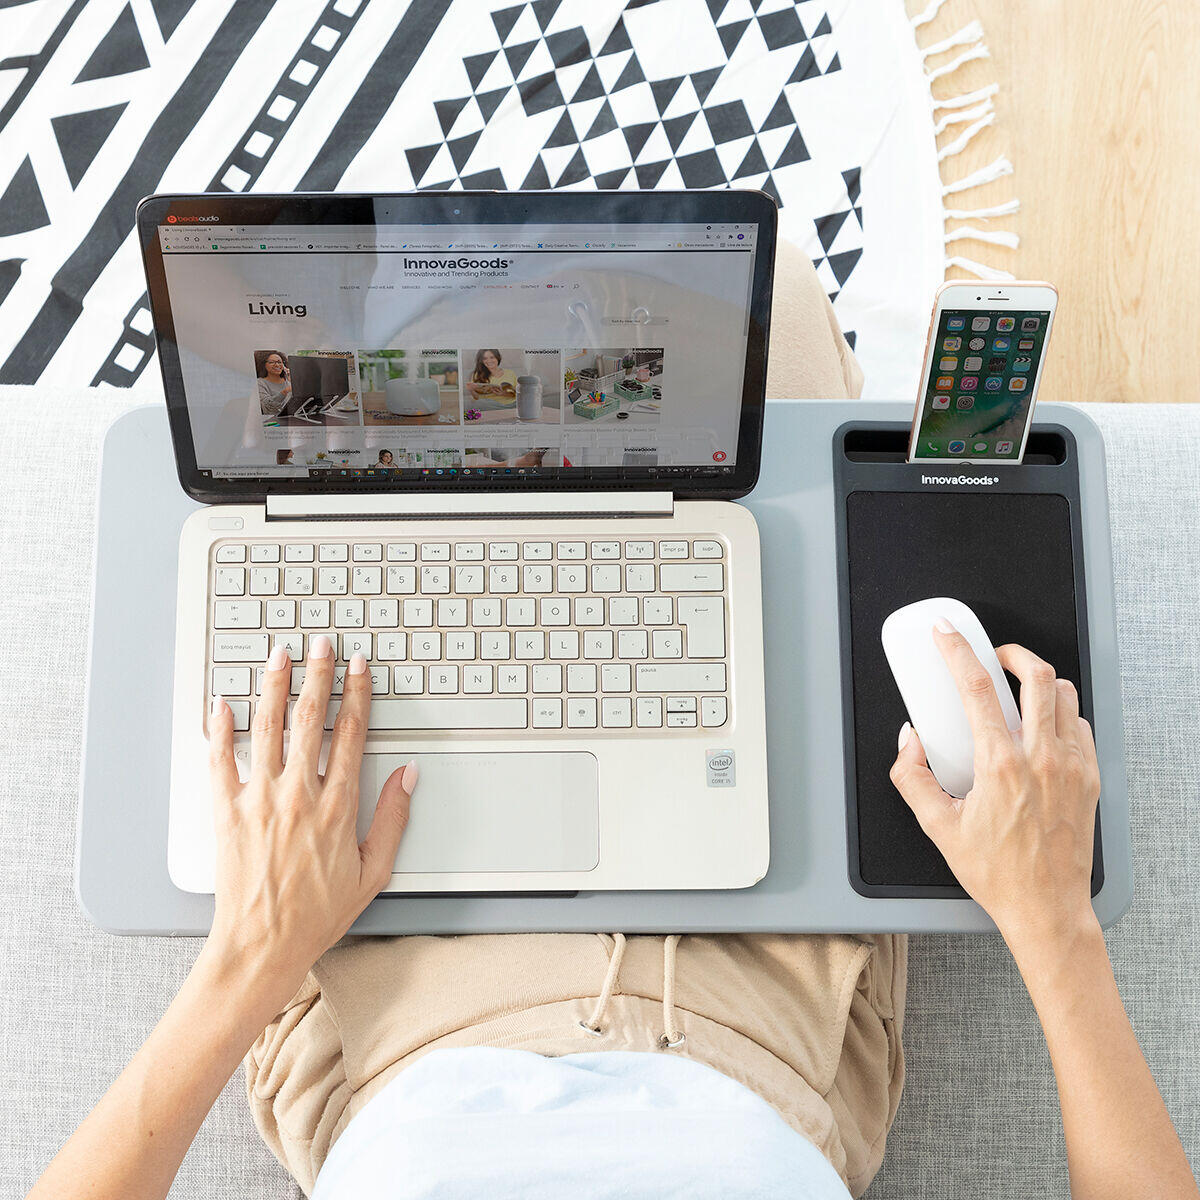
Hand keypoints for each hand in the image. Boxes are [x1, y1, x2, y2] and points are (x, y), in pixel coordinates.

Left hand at [206, 636, 416, 994]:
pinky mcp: (226, 811)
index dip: (357, 694)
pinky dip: (220, 729)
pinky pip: (221, 760)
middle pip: (310, 718)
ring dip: (274, 686)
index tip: (359, 667)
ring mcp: (259, 799)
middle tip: (321, 644)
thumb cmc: (318, 914)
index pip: (351, 734)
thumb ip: (393, 817)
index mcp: (338, 806)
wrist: (262, 946)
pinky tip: (222, 703)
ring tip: (279, 656)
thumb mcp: (373, 871)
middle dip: (318, 675)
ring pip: (267, 727)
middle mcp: (299, 794)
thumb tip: (409, 774)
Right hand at [889, 624, 1100, 944]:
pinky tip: (1042, 726)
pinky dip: (1061, 713)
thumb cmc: (999, 874)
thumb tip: (910, 743)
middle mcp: (1041, 759)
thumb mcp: (938, 827)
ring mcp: (1071, 767)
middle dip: (1013, 652)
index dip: (958, 652)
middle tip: (995, 654)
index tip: (947, 635)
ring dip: (1040, 681)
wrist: (1047, 909)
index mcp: (1000, 766)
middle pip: (1037, 676)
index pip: (977, 688)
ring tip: (1020, 688)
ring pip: (1065, 695)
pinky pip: (1080, 726)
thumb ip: (913, 778)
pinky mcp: (1089, 779)